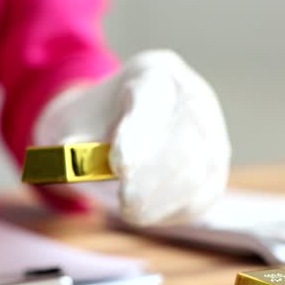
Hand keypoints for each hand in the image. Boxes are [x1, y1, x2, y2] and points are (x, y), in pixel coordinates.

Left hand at [34, 49, 230, 225]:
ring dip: (164, 197)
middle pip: (188, 134)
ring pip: (201, 168)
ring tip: (131, 211)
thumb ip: (73, 143)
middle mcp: (192, 96)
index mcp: (155, 72)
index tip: (118, 166)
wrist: (110, 130)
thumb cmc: (92, 124)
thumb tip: (77, 163)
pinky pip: (203, 193)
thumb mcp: (71, 124)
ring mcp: (211, 132)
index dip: (139, 131)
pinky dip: (174, 209)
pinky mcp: (214, 169)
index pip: (154, 95)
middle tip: (126, 202)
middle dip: (156, 174)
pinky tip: (147, 213)